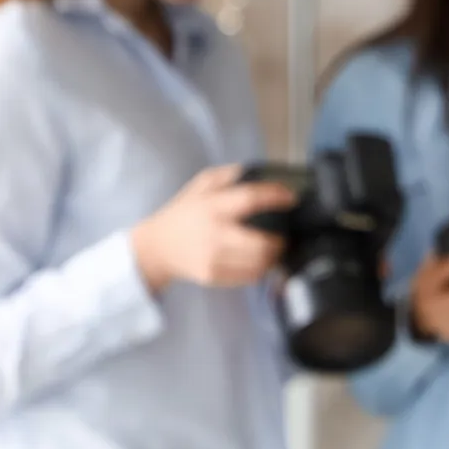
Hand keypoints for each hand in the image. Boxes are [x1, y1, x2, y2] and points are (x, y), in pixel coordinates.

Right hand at [129, 165, 292, 291]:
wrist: (157, 247)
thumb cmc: (184, 213)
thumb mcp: (201, 184)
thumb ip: (229, 174)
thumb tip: (257, 171)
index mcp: (212, 207)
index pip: (250, 199)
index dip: (275, 196)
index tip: (291, 197)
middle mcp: (214, 234)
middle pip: (261, 243)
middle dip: (280, 240)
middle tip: (284, 235)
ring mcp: (213, 259)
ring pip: (259, 263)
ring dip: (274, 256)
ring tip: (274, 249)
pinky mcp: (213, 276)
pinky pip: (249, 277)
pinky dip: (261, 269)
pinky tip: (259, 260)